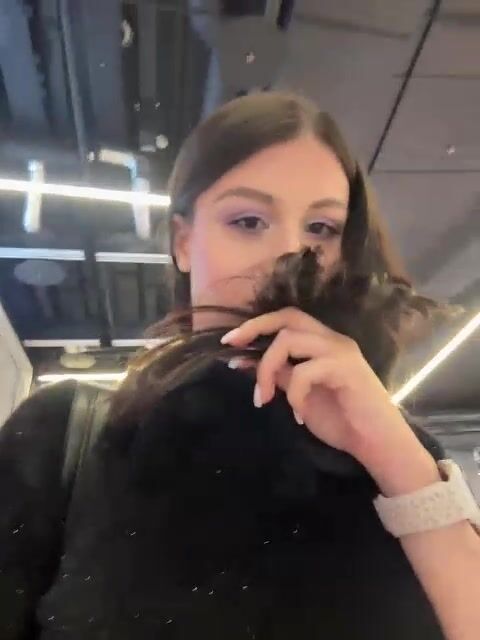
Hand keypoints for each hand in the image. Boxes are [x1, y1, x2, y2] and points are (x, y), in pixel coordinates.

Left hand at [221, 307, 436, 490]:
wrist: (376, 443)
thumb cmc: (341, 419)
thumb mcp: (299, 394)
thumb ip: (278, 375)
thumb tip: (242, 361)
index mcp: (322, 342)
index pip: (286, 318)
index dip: (256, 324)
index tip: (229, 341)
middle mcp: (332, 339)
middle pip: (288, 317)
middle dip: (255, 329)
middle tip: (232, 349)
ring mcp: (340, 351)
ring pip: (289, 340)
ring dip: (267, 369)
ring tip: (264, 398)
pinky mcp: (346, 368)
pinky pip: (305, 371)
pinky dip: (294, 394)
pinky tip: (298, 416)